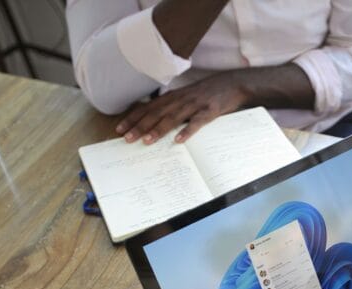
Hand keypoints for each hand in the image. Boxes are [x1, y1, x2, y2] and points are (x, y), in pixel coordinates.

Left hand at [115, 71, 247, 143]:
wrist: (232, 84)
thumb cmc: (208, 93)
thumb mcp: (187, 97)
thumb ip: (172, 106)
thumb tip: (155, 117)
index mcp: (173, 97)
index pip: (148, 108)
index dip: (133, 118)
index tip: (119, 129)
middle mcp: (180, 99)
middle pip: (156, 113)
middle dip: (140, 126)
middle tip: (126, 138)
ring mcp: (195, 105)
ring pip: (172, 118)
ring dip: (158, 129)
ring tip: (146, 141)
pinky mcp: (209, 111)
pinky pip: (197, 123)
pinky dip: (187, 131)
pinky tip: (178, 141)